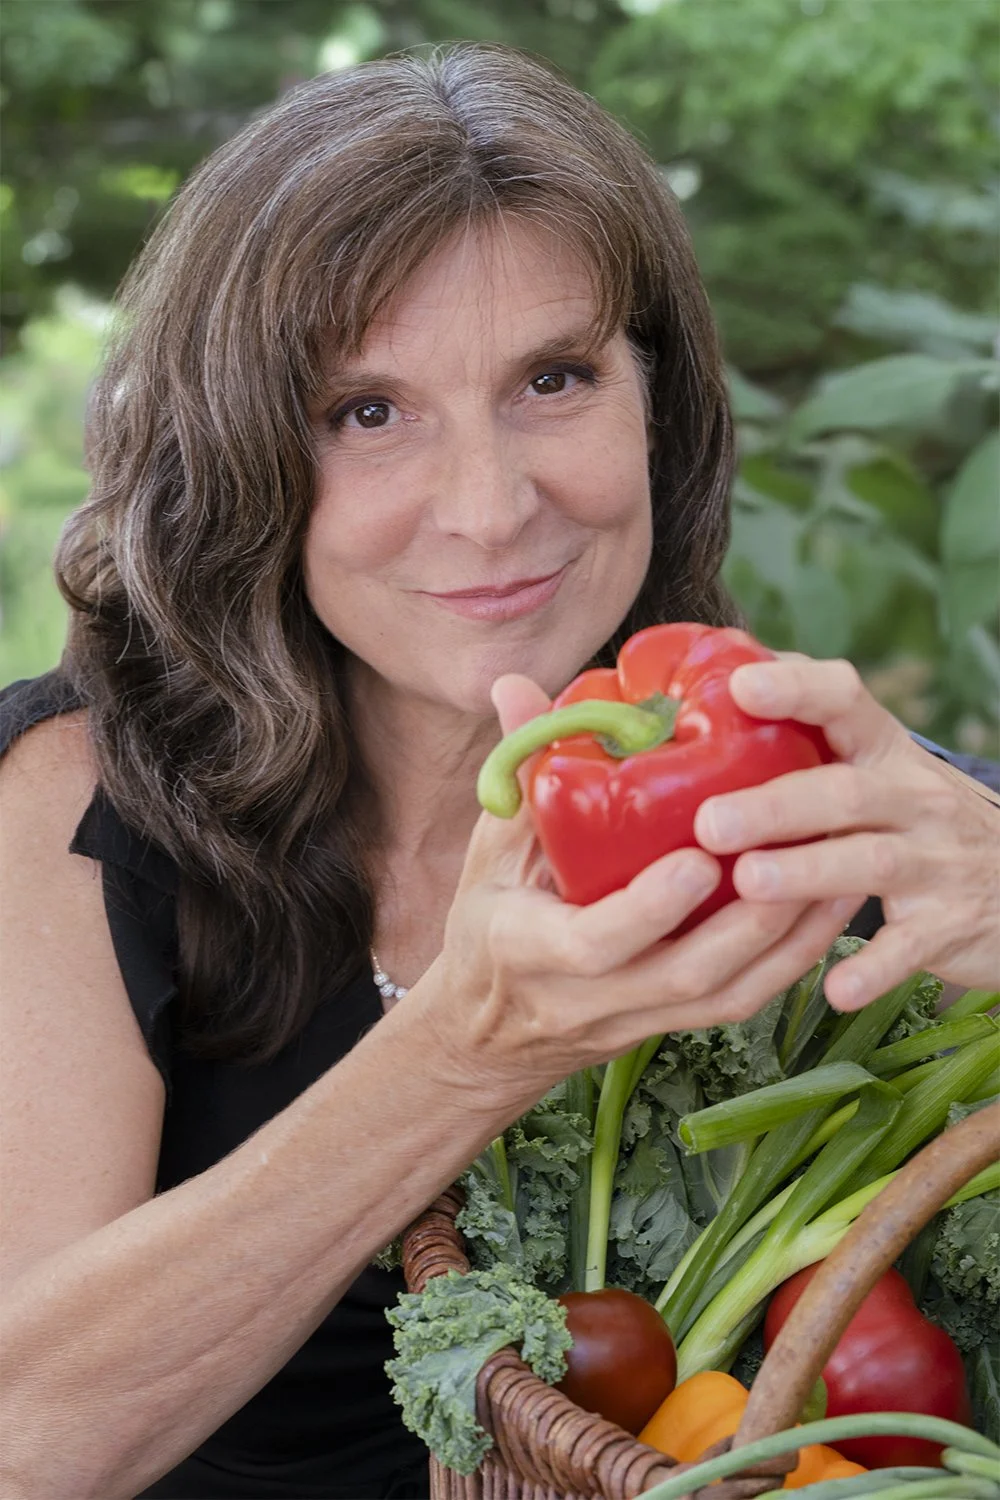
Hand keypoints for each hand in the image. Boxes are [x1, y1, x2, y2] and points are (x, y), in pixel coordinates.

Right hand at [426, 673, 857, 1108]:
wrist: (492, 1031)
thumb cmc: (492, 919)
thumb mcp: (492, 850)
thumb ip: (520, 777)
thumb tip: (516, 685)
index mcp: (531, 950)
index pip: (595, 944)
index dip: (649, 909)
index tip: (698, 860)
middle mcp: (588, 1001)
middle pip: (684, 978)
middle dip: (750, 923)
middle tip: (799, 854)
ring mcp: (637, 1020)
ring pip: (727, 996)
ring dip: (790, 940)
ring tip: (841, 872)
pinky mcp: (674, 1026)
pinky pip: (742, 1002)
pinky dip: (792, 959)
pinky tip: (830, 910)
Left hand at [694, 654, 999, 1011]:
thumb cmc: (915, 819)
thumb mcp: (879, 766)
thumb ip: (814, 729)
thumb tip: (729, 666)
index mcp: (885, 751)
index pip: (845, 702)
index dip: (796, 690)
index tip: (742, 686)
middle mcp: (914, 798)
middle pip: (845, 792)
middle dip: (776, 805)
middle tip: (710, 822)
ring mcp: (936, 861)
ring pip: (870, 863)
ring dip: (809, 872)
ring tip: (751, 883)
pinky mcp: (950, 924)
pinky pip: (911, 947)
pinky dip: (875, 968)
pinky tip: (837, 988)